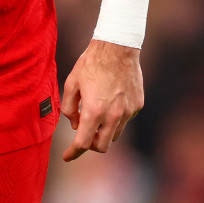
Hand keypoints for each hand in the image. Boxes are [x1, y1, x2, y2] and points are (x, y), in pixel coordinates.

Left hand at [61, 39, 143, 160]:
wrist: (117, 47)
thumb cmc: (91, 63)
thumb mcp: (71, 83)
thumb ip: (69, 107)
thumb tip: (74, 124)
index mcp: (94, 111)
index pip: (83, 143)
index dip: (72, 152)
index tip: (67, 156)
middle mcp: (113, 116)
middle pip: (102, 146)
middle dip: (90, 144)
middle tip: (83, 134)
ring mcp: (127, 112)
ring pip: (114, 134)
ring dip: (103, 131)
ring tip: (96, 113)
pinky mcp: (137, 106)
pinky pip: (125, 120)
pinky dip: (115, 118)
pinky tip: (110, 101)